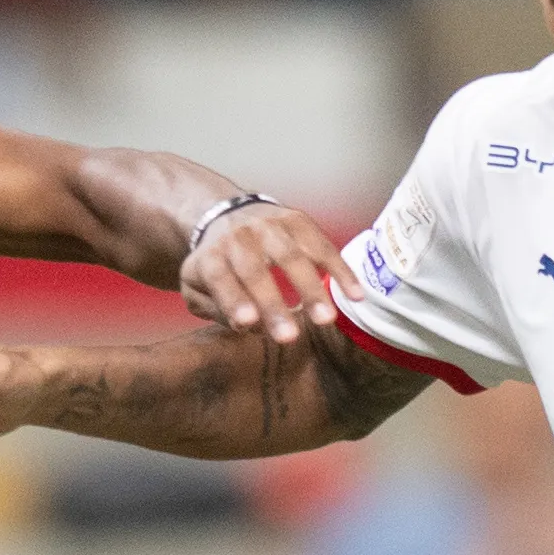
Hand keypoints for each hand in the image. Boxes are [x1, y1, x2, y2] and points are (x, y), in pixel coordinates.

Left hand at [181, 199, 345, 343]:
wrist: (228, 217)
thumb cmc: (216, 266)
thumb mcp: (197, 287)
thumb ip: (214, 308)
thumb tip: (245, 325)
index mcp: (211, 257)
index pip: (220, 277)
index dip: (233, 299)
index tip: (247, 323)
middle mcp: (239, 237)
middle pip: (256, 269)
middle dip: (274, 303)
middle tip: (290, 337)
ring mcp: (270, 226)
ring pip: (292, 256)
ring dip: (311, 288)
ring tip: (326, 320)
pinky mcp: (298, 222)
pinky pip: (323, 247)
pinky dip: (341, 271)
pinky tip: (356, 295)